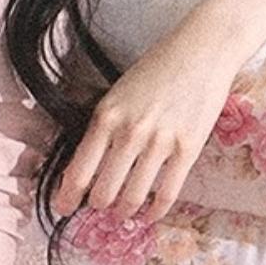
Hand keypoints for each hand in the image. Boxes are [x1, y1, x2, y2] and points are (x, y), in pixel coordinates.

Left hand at [51, 24, 242, 221]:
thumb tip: (87, 165)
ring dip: (125, 212)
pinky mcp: (188, 148)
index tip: (63, 208)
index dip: (67, 196)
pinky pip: (168, 193)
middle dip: (98, 206)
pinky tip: (151, 214)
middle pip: (103, 191)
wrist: (202, 50)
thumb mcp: (117, 94)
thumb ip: (102, 128)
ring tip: (122, 213)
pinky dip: (156, 210)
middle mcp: (129, 132)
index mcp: (106, 117)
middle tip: (99, 209)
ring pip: (133, 197)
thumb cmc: (157, 69)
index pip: (78, 170)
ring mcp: (160, 142)